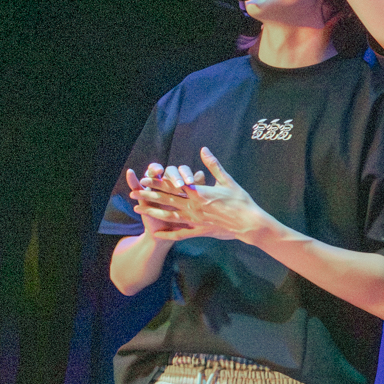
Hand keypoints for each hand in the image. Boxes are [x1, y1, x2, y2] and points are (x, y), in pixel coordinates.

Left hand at [131, 149, 268, 243]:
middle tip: (134, 194)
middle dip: (149, 196)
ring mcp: (196, 220)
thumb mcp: (227, 180)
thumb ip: (213, 165)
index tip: (144, 179)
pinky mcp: (200, 231)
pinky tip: (157, 234)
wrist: (249, 223)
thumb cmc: (240, 200)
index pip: (174, 186)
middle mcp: (194, 206)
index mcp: (200, 192)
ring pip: (169, 216)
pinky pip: (181, 234)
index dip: (157, 182)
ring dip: (153, 212)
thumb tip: (204, 149)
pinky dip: (168, 234)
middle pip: (167, 200)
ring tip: (138, 210)